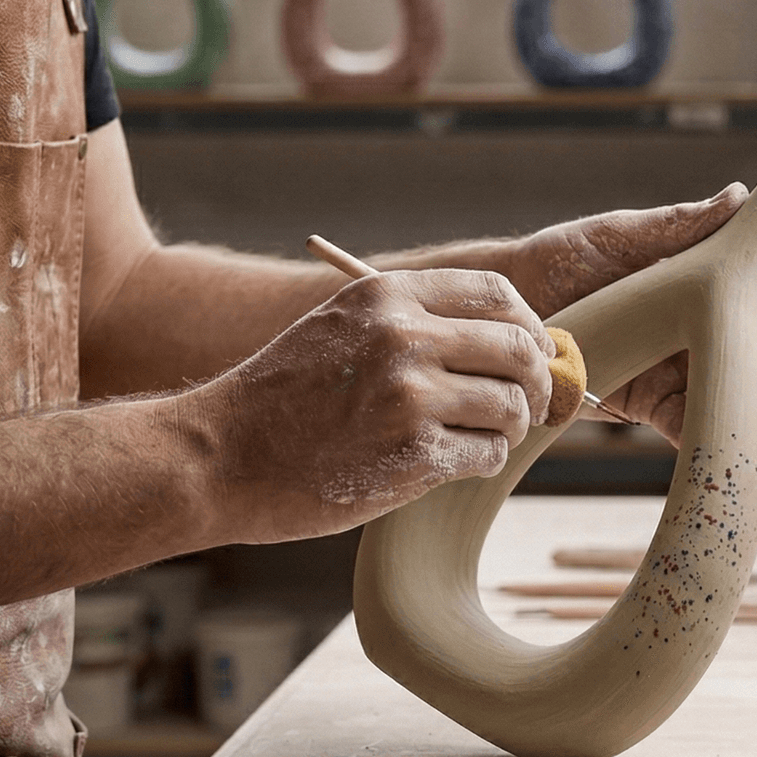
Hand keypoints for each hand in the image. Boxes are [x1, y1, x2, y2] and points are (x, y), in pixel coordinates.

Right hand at [192, 269, 553, 541]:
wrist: (219, 457)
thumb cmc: (284, 397)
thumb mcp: (341, 327)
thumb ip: (413, 322)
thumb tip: (514, 339)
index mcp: (388, 297)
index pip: (498, 294)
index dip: (530, 326)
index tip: (533, 352)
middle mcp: (404, 338)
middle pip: (519, 349)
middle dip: (537, 381)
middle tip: (531, 405)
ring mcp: (411, 398)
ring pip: (512, 407)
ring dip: (509, 428)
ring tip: (480, 437)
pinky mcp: (414, 457)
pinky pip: (489, 455)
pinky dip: (483, 462)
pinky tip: (450, 462)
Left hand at [504, 184, 756, 444]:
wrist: (511, 313)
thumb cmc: (563, 259)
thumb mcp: (619, 234)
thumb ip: (679, 224)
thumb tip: (741, 198)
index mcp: (704, 275)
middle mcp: (704, 321)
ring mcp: (683, 366)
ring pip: (742, 385)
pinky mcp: (654, 405)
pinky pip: (691, 421)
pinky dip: (713, 432)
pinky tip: (732, 439)